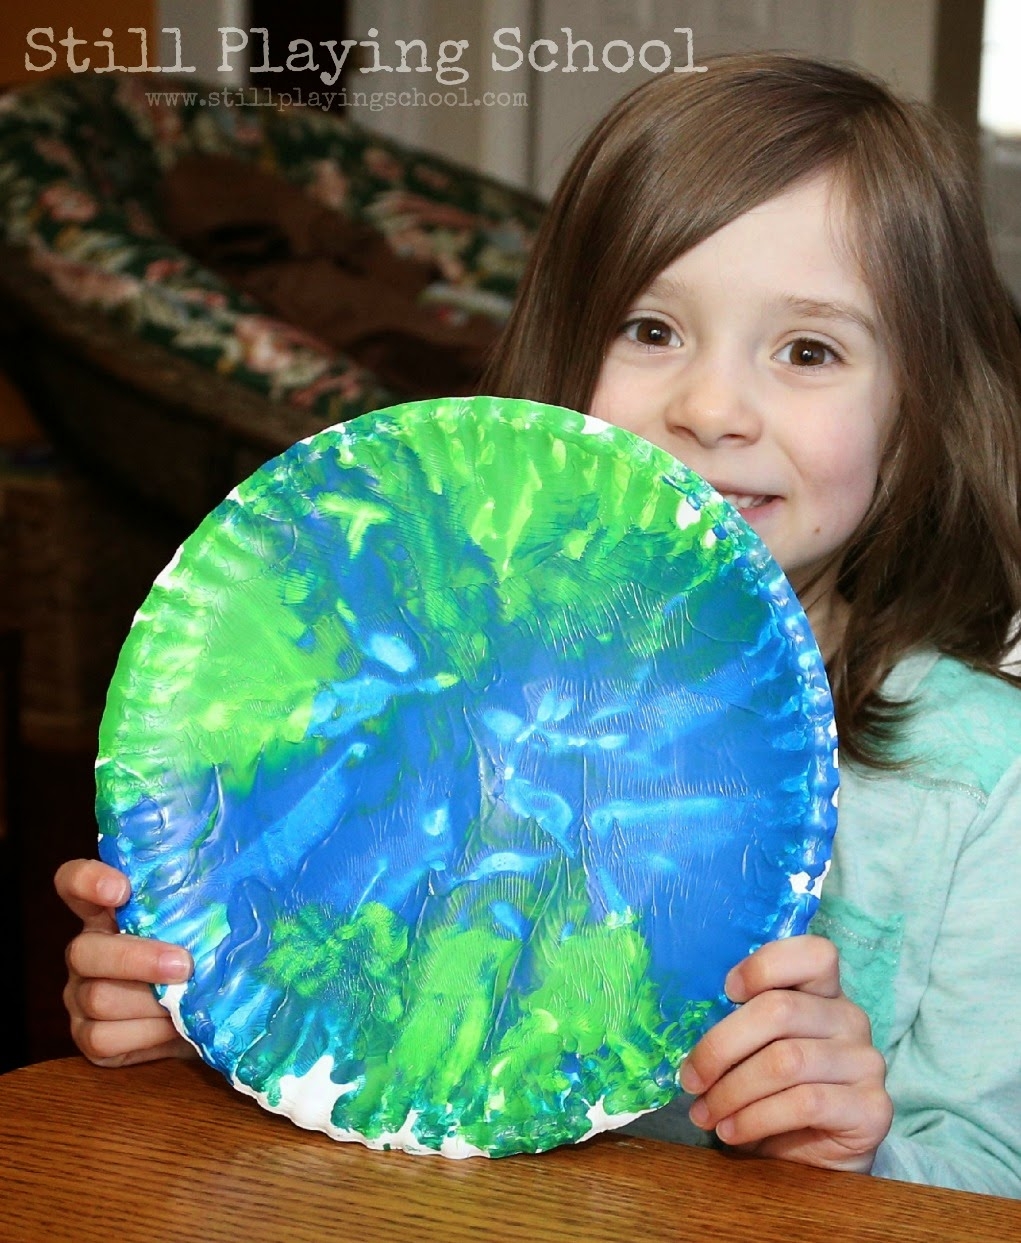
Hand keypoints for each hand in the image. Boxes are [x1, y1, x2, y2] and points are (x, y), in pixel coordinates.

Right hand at [55, 858, 195, 1066]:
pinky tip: (173, 1027)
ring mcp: (80, 995)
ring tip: (186, 1001)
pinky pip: (104, 1037)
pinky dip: (145, 1035)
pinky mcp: (87, 1036)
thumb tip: (241, 889)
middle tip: (184, 964)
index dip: (88, 882)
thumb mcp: (199, 926)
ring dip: (149, 1002)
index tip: (121, 890)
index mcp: (106, 912)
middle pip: (84, 951)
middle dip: (136, 959)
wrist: (204, 1016)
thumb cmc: (203, 956)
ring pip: (97, 997)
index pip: (74, 882)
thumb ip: (199, 908)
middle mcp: (86, 951)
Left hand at [680, 935, 892, 1172]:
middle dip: (722, 1046)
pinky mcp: (873, 1108)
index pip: (815, 954)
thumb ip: (738, 1024)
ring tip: (704, 1114)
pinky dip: (755, 1119)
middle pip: (779, 1010)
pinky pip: (804, 1103)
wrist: (811, 1159)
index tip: (725, 990)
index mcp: (823, 992)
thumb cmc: (772, 1093)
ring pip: (785, 1061)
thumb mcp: (753, 1050)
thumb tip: (685, 1023)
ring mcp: (866, 1062)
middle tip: (690, 1079)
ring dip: (732, 1091)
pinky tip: (732, 1132)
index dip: (765, 965)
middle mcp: (850, 1019)